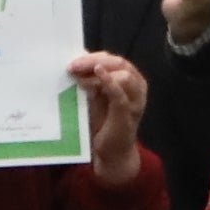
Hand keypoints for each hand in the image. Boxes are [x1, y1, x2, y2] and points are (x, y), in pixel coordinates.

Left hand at [74, 50, 149, 177]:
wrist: (111, 152)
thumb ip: (90, 81)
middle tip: (72, 66)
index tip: (72, 61)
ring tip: (79, 77)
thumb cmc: (102, 123)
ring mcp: (135, 100)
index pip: (113, 60)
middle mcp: (137, 87)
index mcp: (130, 80)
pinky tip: (99, 73)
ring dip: (99, 73)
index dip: (93, 57)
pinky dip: (110, 82)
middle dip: (94, 61)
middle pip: (119, 63)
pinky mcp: (129, 114)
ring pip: (124, 75)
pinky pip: (121, 95)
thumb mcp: (94, 97)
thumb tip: (74, 64)